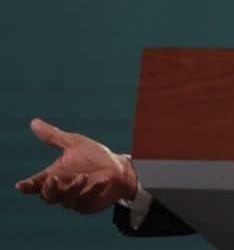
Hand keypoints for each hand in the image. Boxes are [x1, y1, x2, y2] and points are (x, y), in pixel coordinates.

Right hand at [15, 118, 137, 213]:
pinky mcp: (88, 204)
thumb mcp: (75, 143)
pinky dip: (94, 190)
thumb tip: (34, 122)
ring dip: (73, 189)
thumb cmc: (95, 156)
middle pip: (47, 196)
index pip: (36, 184)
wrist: (119, 167)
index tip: (21, 185)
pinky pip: (87, 200)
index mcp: (55, 176)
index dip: (27, 186)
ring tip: (83, 176)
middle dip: (48, 189)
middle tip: (53, 178)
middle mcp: (62, 190)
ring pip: (66, 201)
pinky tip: (103, 181)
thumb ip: (54, 136)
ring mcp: (75, 199)